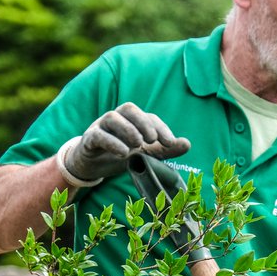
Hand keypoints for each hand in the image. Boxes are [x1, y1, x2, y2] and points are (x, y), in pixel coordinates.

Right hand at [57, 103, 190, 186]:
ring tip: (138, 146)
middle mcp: (116, 119)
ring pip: (112, 118)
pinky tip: (124, 154)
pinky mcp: (88, 140)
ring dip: (128, 130)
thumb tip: (188, 144)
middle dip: (143, 123)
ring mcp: (100, 127)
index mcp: (132, 120)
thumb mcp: (145, 154)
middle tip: (152, 141)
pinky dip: (112, 143)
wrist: (92, 166)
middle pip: (129, 109)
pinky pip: (98, 135)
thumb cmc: (120, 154)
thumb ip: (164, 149)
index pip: (148, 117)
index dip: (161, 128)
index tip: (171, 143)